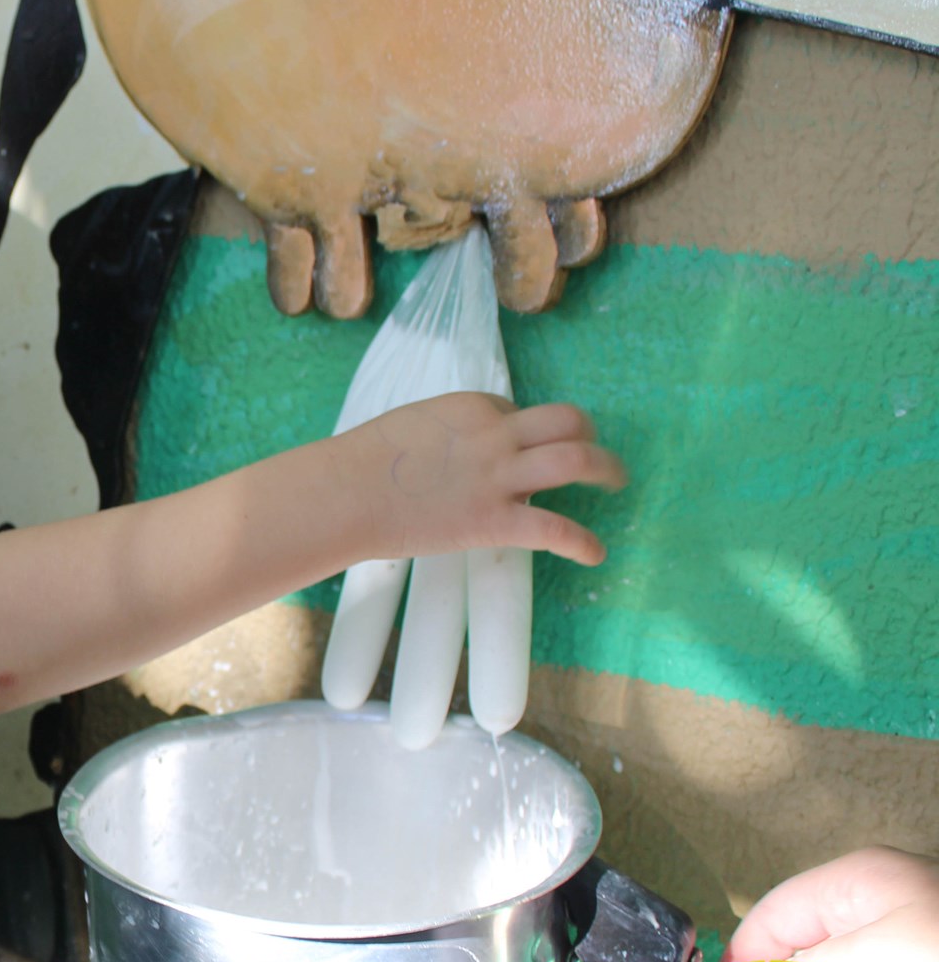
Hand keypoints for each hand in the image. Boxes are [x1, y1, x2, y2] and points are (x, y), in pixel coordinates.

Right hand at [342, 392, 626, 566]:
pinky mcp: (495, 520)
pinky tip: (595, 554)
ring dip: (607, 470)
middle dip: (589, 435)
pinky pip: (556, 529)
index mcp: (472, 407)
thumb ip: (440, 435)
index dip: (524, 432)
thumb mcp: (406, 428)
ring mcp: (499, 476)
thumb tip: (446, 454)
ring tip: (616, 484)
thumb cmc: (359, 464)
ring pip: (577, 461)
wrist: (344, 493)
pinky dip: (584, 543)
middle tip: (597, 457)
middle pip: (567, 422)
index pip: (517, 412)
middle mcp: (496, 435)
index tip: (520, 452)